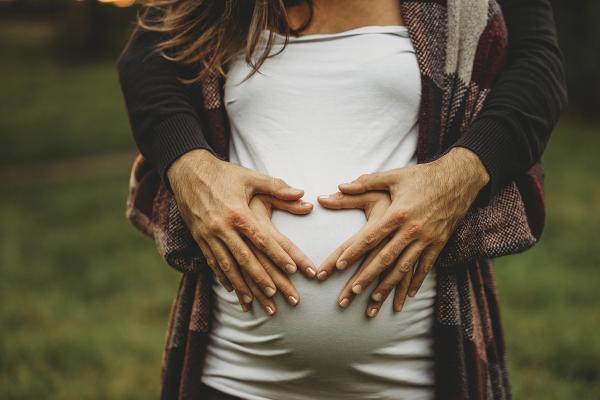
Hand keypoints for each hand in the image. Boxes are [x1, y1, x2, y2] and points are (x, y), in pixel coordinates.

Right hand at [167, 149, 316, 308]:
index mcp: (238, 213)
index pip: (262, 240)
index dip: (278, 256)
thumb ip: (277, 187)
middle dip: (261, 279)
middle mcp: (223, 227)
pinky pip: (212, 262)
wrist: (187, 171)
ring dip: (241, 285)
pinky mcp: (199, 238)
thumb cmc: (223, 174)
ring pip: (227, 265)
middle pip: (245, 258)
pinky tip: (231, 289)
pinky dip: (222, 277)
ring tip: (253, 302)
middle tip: (276, 295)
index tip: (293, 270)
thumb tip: (301, 194)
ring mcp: (209, 235)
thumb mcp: (250, 177)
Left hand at [317, 147, 489, 315]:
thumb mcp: (393, 176)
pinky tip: (408, 294)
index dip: (354, 252)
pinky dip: (416, 281)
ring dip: (388, 285)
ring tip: (374, 299)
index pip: (370, 237)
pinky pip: (426, 266)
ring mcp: (426, 238)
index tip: (339, 265)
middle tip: (352, 291)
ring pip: (404, 267)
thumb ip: (366, 182)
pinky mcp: (439, 242)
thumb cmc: (422, 176)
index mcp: (397, 213)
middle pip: (385, 258)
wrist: (459, 179)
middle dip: (367, 276)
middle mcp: (411, 229)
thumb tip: (340, 185)